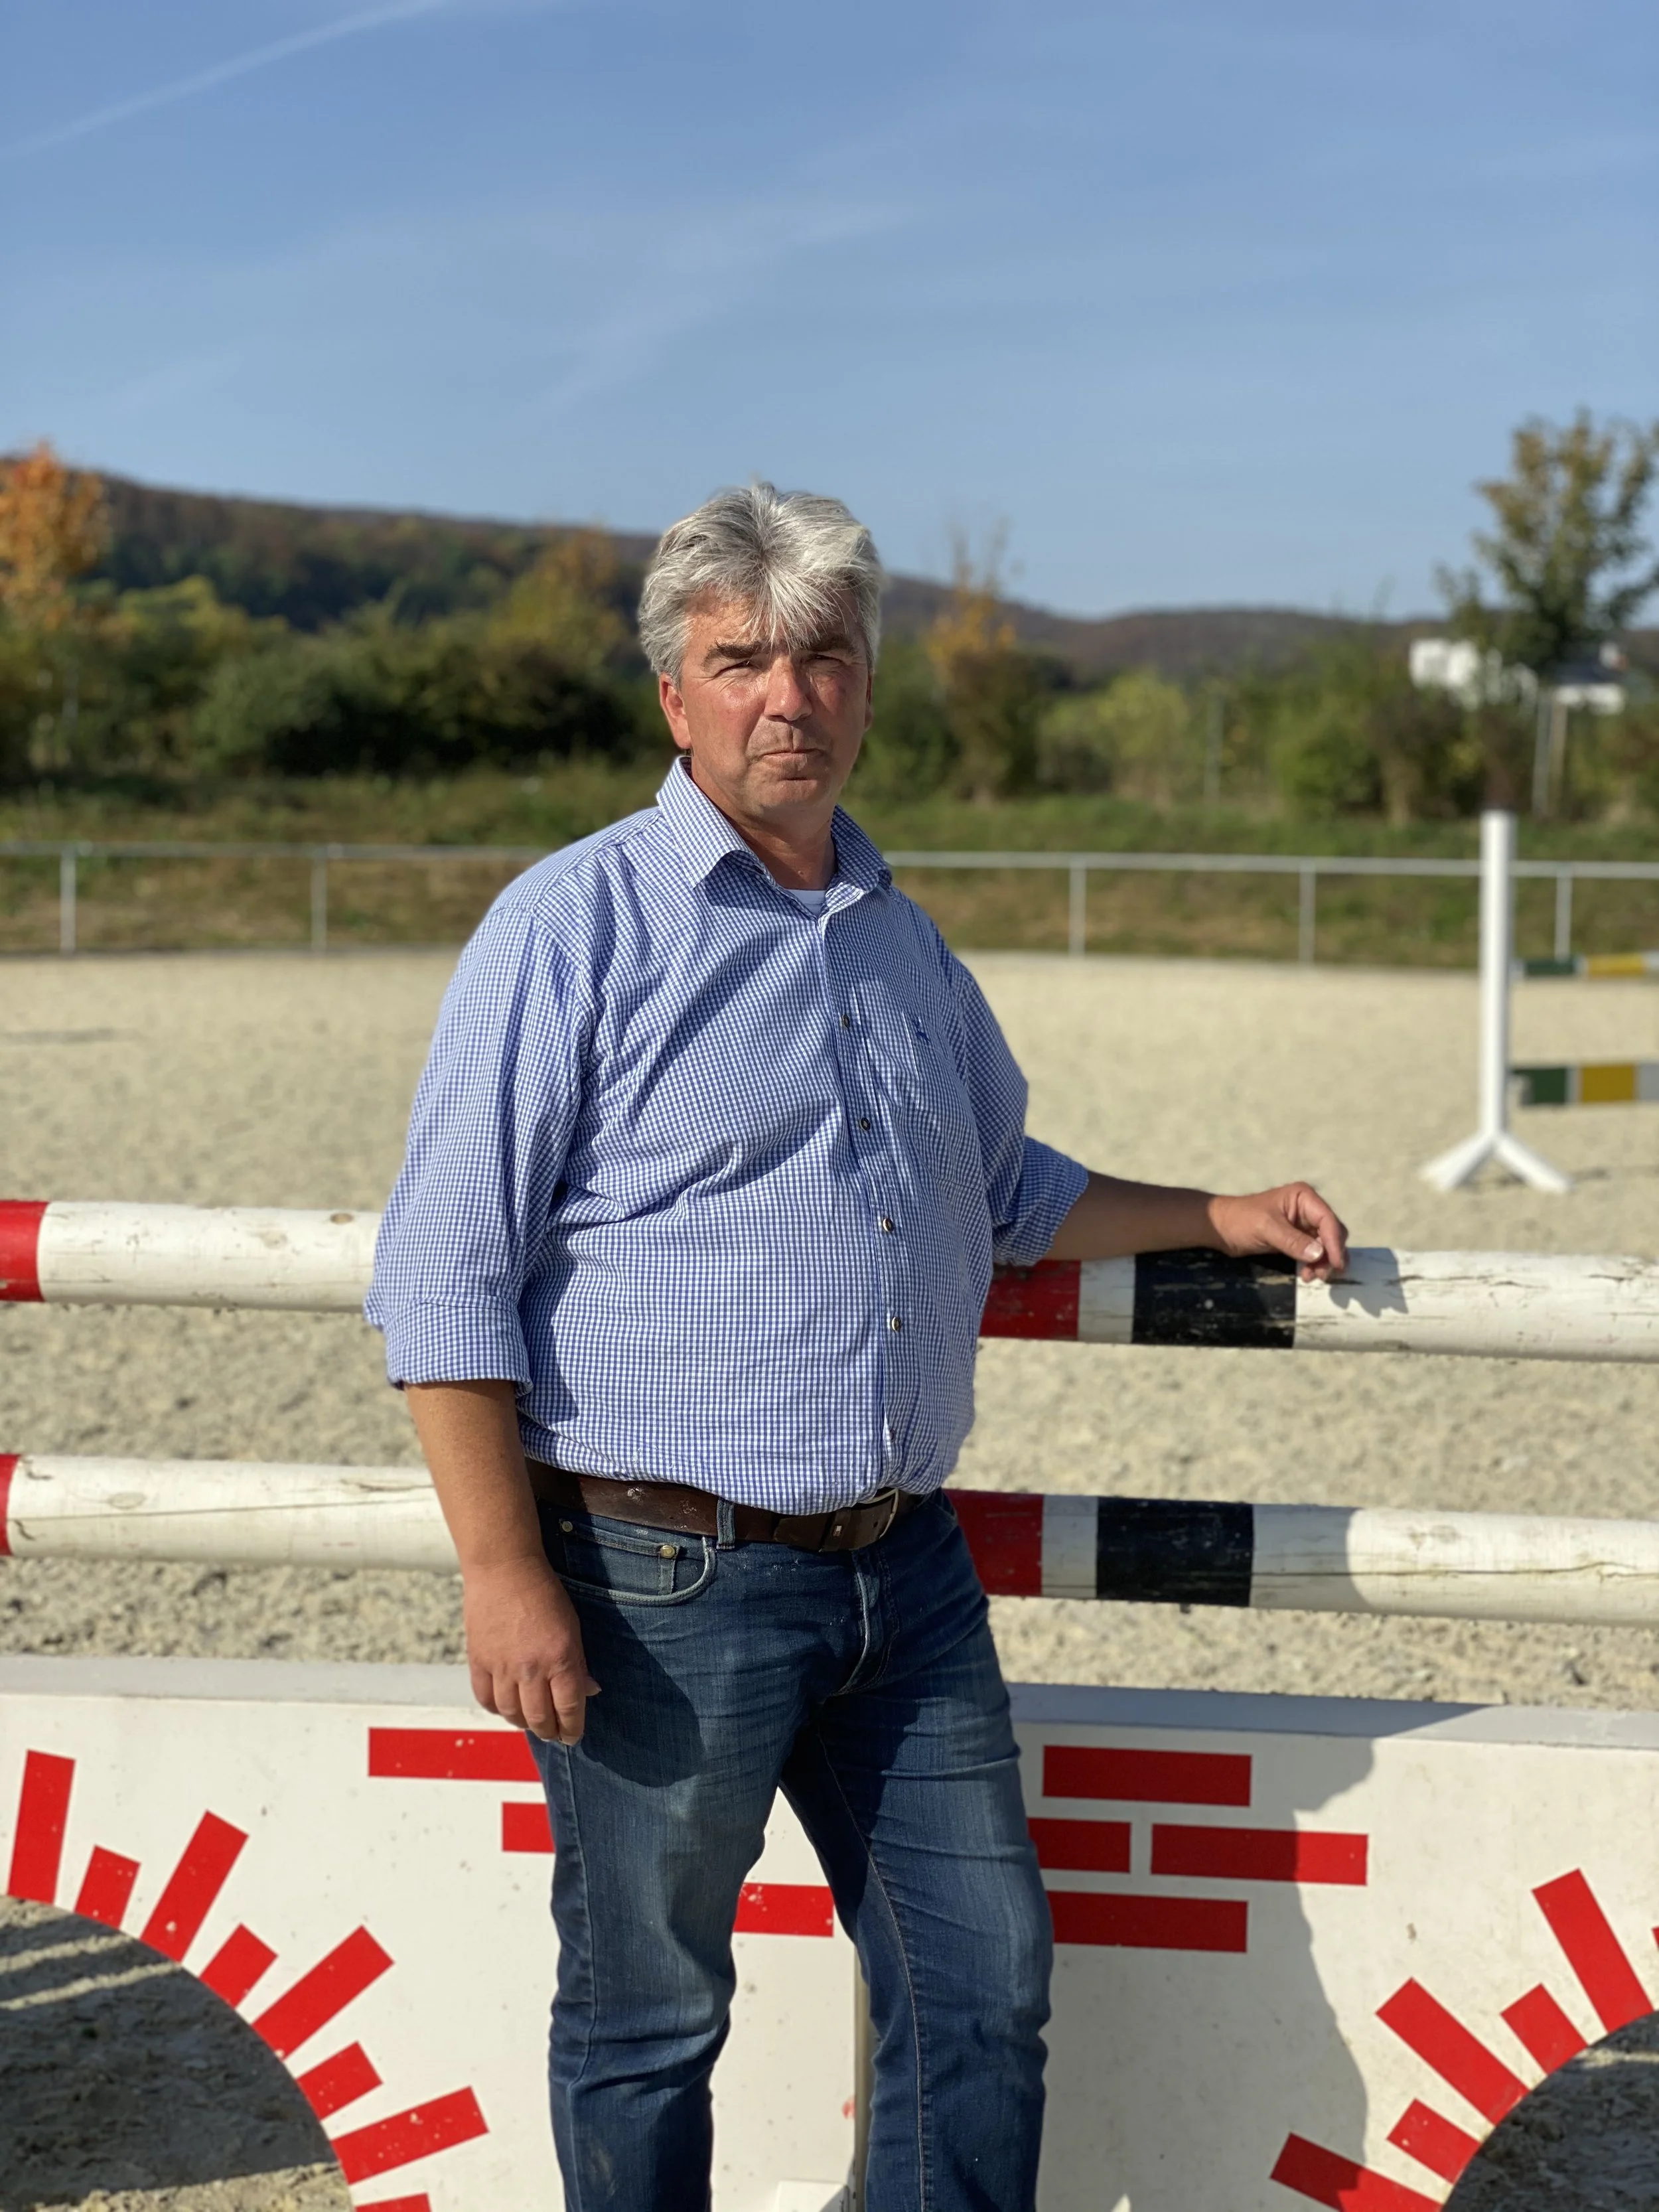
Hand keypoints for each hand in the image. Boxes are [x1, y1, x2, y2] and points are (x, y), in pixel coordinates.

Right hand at [462, 1555, 598, 1744]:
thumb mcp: (573, 1626)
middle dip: (549, 1732)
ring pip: (511, 1714)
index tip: (573, 1736)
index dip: (572, 1729)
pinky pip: (486, 1698)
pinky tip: (506, 1707)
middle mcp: (531, 1668)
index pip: (569, 1708)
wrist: (504, 1569)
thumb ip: (578, 1662)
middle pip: (539, 1718)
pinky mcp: (478, 1661)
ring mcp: (502, 1667)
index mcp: (560, 1658)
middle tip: (554, 1734)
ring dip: (524, 1723)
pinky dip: (497, 1709)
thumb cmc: (544, 1593)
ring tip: (531, 1722)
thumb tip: (589, 1690)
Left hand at [1207, 1183, 1348, 1283]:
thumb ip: (1293, 1241)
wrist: (1221, 1228)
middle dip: (1330, 1255)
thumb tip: (1319, 1254)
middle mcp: (1308, 1209)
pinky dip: (1314, 1264)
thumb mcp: (1266, 1228)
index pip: (1328, 1220)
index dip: (1335, 1243)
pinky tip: (1306, 1275)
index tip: (1336, 1264)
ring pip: (1325, 1246)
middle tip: (1324, 1275)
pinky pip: (1314, 1253)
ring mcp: (1304, 1225)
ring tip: (1312, 1277)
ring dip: (1323, 1262)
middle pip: (1331, 1233)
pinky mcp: (1297, 1239)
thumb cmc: (1240, 1220)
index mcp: (1304, 1197)